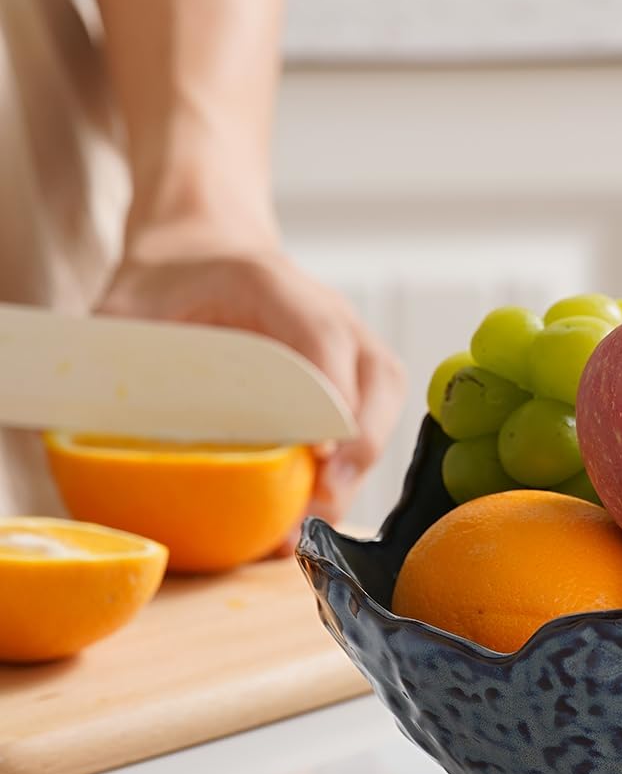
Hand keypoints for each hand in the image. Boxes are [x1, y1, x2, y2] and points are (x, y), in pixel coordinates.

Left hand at [99, 250, 404, 522]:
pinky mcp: (352, 375)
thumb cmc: (166, 282)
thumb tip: (84, 431)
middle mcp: (329, 312)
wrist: (204, 252)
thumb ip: (116, 356)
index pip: (322, 338)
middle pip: (378, 379)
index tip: (315, 456)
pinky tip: (313, 509)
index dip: (329, 401)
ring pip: (384, 403)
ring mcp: (350, 342)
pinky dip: (353, 464)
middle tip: (320, 504)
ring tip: (315, 521)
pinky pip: (372, 418)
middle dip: (358, 447)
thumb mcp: (127, 305)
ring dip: (360, 464)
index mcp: (274, 284)